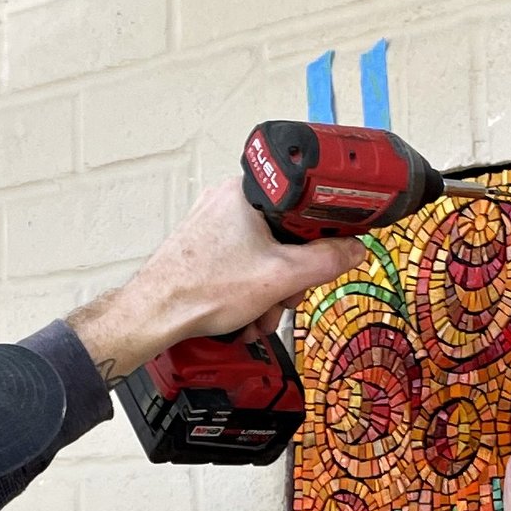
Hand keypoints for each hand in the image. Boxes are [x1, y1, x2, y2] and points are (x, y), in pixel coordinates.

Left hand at [69, 174, 357, 383]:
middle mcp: (228, 202)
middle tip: (284, 299)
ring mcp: (214, 225)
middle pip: (285, 237)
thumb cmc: (202, 289)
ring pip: (264, 257)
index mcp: (247, 194)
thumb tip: (355, 250)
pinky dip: (249, 293)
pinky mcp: (205, 249)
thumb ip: (326, 261)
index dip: (320, 238)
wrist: (155, 314)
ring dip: (269, 293)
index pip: (304, 206)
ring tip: (259, 316)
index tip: (324, 260)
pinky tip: (245, 316)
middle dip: (289, 279)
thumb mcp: (281, 277)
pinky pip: (243, 266)